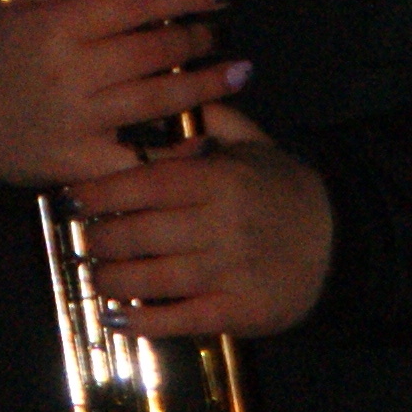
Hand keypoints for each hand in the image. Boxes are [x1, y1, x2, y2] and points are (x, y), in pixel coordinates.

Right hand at [0, 0, 232, 188]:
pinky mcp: (80, 163)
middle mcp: (72, 72)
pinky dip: (173, 151)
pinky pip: (137, 158)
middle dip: (198, 39)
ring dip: (204, 88)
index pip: (136, 2)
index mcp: (59, 25)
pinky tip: (204, 137)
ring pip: (155, 102)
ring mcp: (78, 121)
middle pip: (153, 51)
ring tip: (238, 75)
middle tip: (222, 34)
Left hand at [63, 103, 332, 340]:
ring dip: (112, 279)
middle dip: (99, 238)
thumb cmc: (284, 190)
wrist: (341, 242)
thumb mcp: (255, 145)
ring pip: (152, 277)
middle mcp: (218, 224)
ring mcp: (227, 271)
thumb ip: (212, 122)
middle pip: (139, 232)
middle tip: (80, 239)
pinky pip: (179, 319)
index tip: (71, 198)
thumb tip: (170, 89)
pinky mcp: (236, 311)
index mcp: (218, 178)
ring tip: (93, 276)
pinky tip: (118, 317)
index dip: (100, 192)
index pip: (144, 183)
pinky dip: (143, 321)